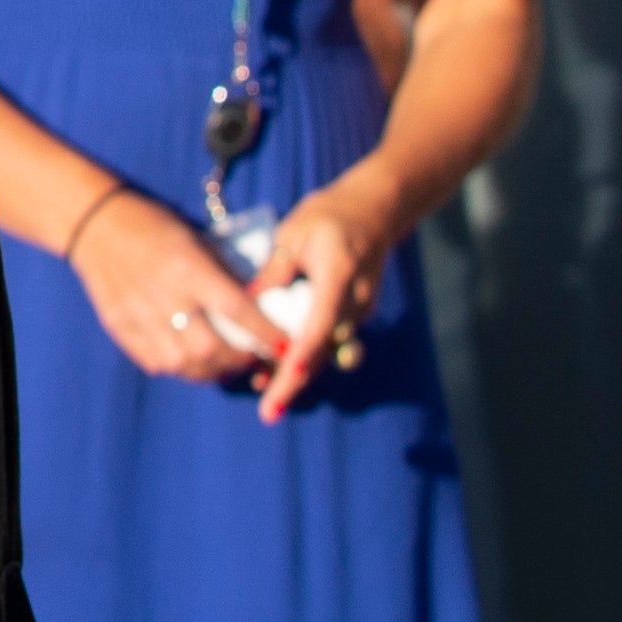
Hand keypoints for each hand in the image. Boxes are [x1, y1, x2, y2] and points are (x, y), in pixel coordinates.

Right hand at [70, 188, 269, 386]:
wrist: (95, 224)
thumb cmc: (154, 225)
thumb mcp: (195, 240)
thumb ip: (222, 275)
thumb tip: (257, 308)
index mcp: (187, 268)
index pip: (237, 310)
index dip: (266, 334)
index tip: (286, 346)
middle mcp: (164, 295)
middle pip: (210, 349)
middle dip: (238, 361)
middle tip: (251, 357)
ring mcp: (138, 315)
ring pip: (183, 364)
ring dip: (210, 370)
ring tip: (222, 363)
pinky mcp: (119, 327)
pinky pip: (155, 363)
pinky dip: (178, 368)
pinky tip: (189, 359)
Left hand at [250, 179, 393, 421]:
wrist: (373, 210)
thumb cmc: (328, 215)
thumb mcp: (292, 235)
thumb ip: (274, 272)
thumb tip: (247, 303)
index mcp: (338, 278)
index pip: (319, 325)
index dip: (300, 354)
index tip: (284, 379)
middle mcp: (354, 302)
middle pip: (323, 351)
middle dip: (295, 382)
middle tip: (269, 411)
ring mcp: (359, 310)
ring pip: (327, 351)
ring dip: (298, 373)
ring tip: (265, 394)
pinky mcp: (356, 314)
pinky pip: (330, 341)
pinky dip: (307, 356)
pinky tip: (279, 366)